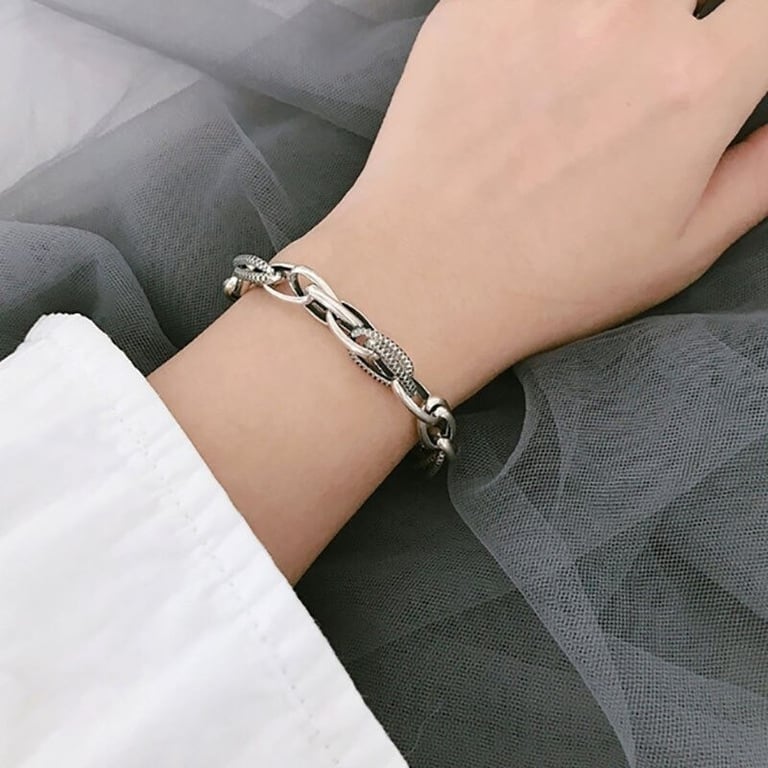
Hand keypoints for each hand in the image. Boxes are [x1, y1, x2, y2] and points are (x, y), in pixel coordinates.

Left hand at [153, 0, 767, 578]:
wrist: (428, 274)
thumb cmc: (549, 279)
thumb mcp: (681, 250)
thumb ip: (761, 173)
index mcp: (697, 86)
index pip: (766, 8)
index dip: (750, 29)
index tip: (729, 45)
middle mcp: (630, 25)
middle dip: (681, 21)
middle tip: (640, 69)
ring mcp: (547, 3)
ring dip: (612, 17)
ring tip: (583, 68)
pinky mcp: (478, 2)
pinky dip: (544, 16)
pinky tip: (533, 60)